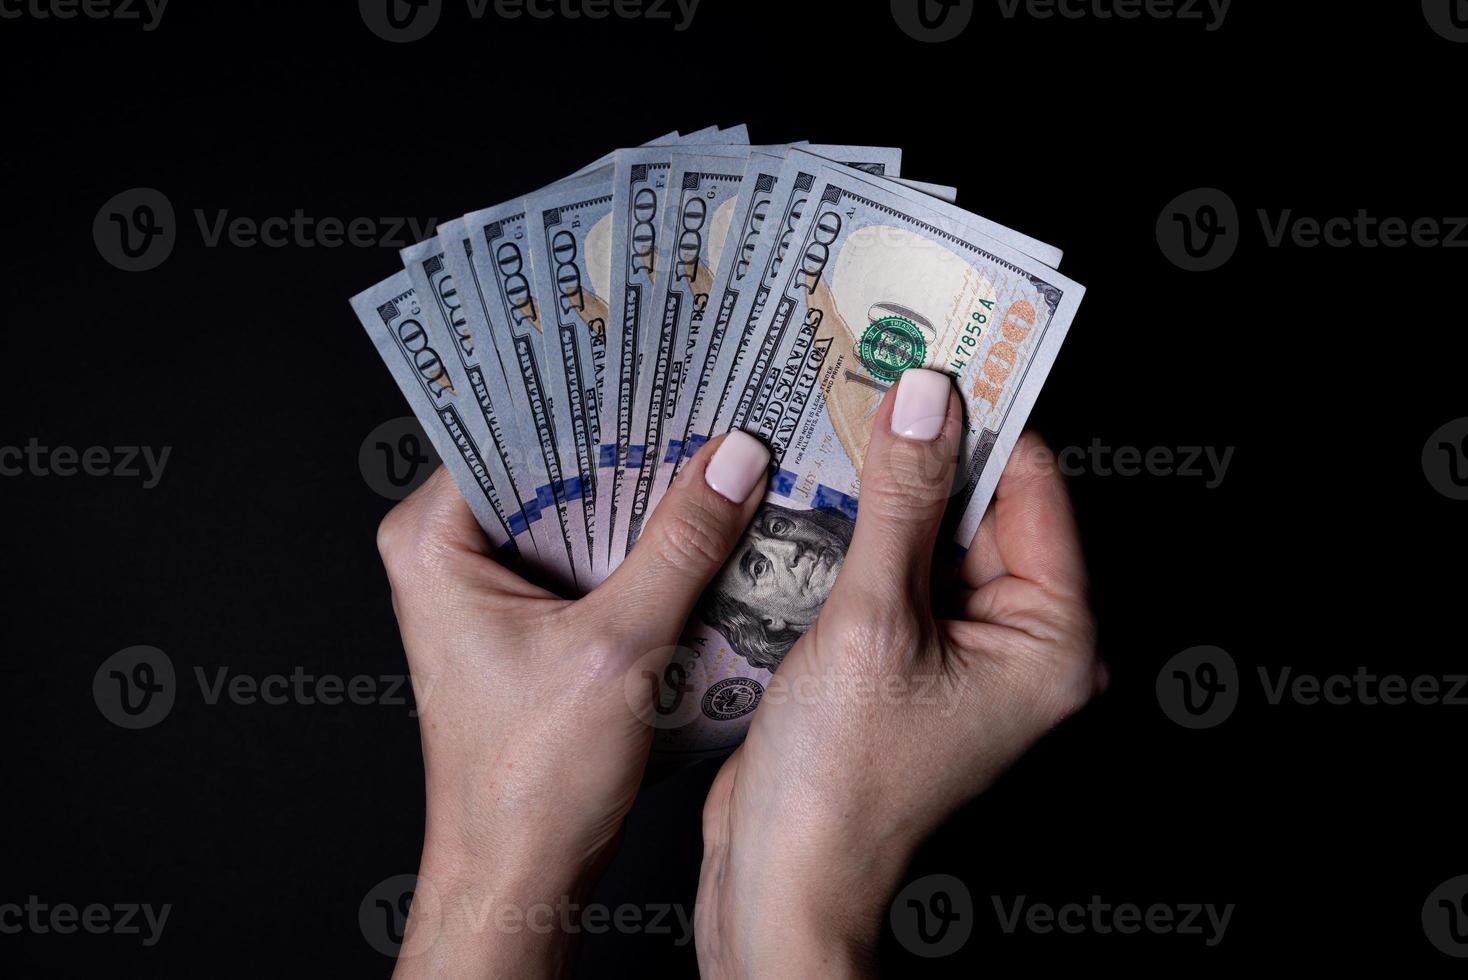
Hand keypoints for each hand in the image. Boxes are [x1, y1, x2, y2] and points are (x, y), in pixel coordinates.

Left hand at [375, 433, 769, 977]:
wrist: (520, 874)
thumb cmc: (532, 781)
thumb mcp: (618, 648)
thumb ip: (680, 546)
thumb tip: (733, 460)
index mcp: (432, 540)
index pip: (509, 428)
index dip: (587, 396)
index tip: (659, 362)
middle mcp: (449, 552)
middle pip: (548, 464)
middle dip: (628, 443)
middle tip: (705, 400)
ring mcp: (488, 587)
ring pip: (576, 509)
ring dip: (641, 494)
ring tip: (715, 450)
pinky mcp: (529, 620)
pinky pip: (589, 555)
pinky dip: (641, 544)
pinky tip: (701, 524)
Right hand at [696, 369, 1103, 977]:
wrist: (781, 876)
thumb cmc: (839, 783)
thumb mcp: (872, 621)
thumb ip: (900, 501)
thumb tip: (923, 399)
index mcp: (1052, 639)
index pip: (1032, 488)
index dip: (981, 415)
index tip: (932, 347)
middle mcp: (1021, 644)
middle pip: (981, 508)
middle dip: (923, 448)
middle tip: (865, 376)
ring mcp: (963, 654)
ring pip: (931, 536)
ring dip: (884, 488)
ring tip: (830, 422)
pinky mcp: (908, 660)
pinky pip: (896, 573)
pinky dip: (860, 533)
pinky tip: (811, 492)